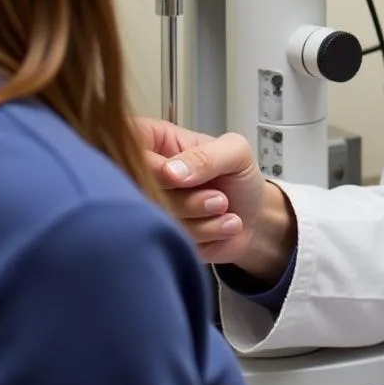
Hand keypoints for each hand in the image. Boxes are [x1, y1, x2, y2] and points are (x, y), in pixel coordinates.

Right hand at [134, 117, 296, 283]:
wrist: (254, 218)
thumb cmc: (240, 179)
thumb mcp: (236, 153)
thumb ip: (207, 156)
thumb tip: (170, 172)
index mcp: (156, 143)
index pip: (129, 147)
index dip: (150, 167)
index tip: (177, 178)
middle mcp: (145, 175)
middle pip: (138, 190)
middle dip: (185, 199)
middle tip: (219, 198)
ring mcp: (148, 208)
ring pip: (155, 219)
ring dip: (199, 218)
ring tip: (223, 207)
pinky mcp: (156, 238)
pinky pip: (169, 241)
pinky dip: (203, 235)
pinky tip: (221, 225)